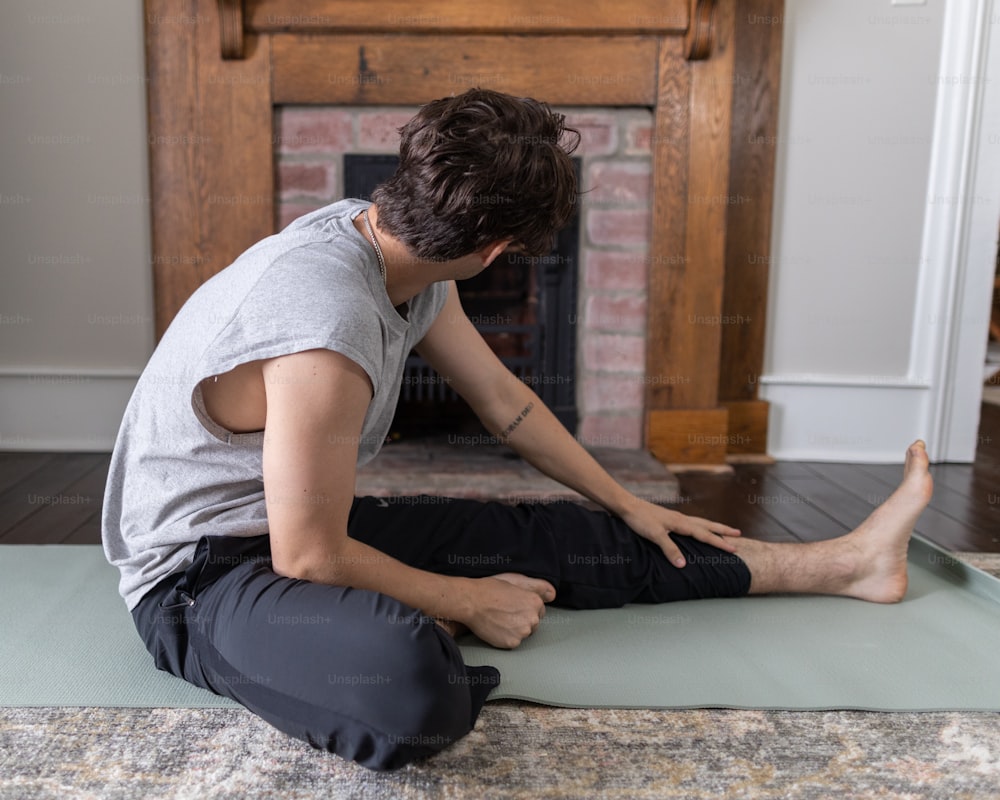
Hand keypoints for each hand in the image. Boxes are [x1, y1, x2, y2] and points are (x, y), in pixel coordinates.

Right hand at [463, 572, 555, 649]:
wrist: (471, 601)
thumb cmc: (490, 589)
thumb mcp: (516, 580)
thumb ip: (537, 587)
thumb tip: (552, 594)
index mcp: (535, 602)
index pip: (539, 611)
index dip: (525, 609)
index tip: (514, 607)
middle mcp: (532, 618)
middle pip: (533, 624)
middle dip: (522, 620)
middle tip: (505, 612)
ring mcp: (522, 632)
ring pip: (523, 634)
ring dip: (514, 629)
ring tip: (500, 619)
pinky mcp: (512, 643)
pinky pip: (513, 642)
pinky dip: (505, 638)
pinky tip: (496, 627)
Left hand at [620, 498, 740, 567]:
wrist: (627, 506)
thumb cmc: (640, 519)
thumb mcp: (655, 535)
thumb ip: (669, 549)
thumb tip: (683, 565)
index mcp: (681, 523)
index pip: (704, 535)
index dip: (719, 543)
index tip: (734, 549)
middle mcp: (681, 519)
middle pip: (707, 525)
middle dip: (722, 531)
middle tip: (738, 534)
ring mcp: (675, 518)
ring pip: (699, 522)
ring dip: (712, 527)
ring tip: (723, 530)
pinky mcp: (668, 518)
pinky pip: (690, 523)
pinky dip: (699, 527)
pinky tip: (696, 529)